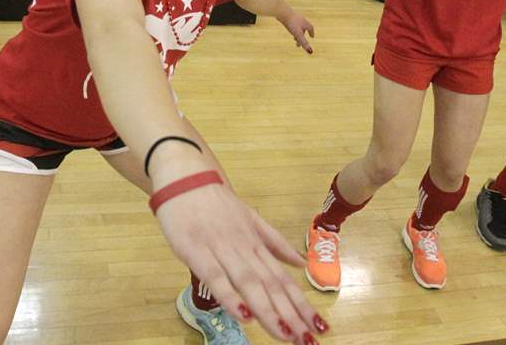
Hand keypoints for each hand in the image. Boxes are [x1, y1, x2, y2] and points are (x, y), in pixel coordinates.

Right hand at [155, 183, 326, 342]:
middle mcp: (245, 248)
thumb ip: (275, 242)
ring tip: (286, 335)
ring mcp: (221, 248)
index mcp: (257, 244)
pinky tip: (243, 316)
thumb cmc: (216, 203)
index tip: (319, 327)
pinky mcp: (195, 250)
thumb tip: (301, 261)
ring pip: (249, 283)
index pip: (284, 279)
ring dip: (268, 311)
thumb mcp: (250, 218)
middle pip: (271, 286)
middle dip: (291, 315)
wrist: (186, 177)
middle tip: (308, 341)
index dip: (302, 305)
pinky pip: (215, 276)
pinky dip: (230, 296)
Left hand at [280, 11, 314, 53]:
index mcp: (304, 23)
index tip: (312, 37)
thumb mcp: (298, 34)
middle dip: (302, 36)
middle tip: (299, 43)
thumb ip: (303, 42)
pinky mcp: (287, 16)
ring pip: (297, 26)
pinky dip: (292, 28)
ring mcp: (293, 17)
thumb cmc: (291, 22)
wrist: (282, 11)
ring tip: (294, 38)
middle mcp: (300, 19)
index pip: (310, 28)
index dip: (311, 33)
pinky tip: (288, 28)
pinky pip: (291, 22)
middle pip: (303, 28)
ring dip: (297, 32)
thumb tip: (310, 52)